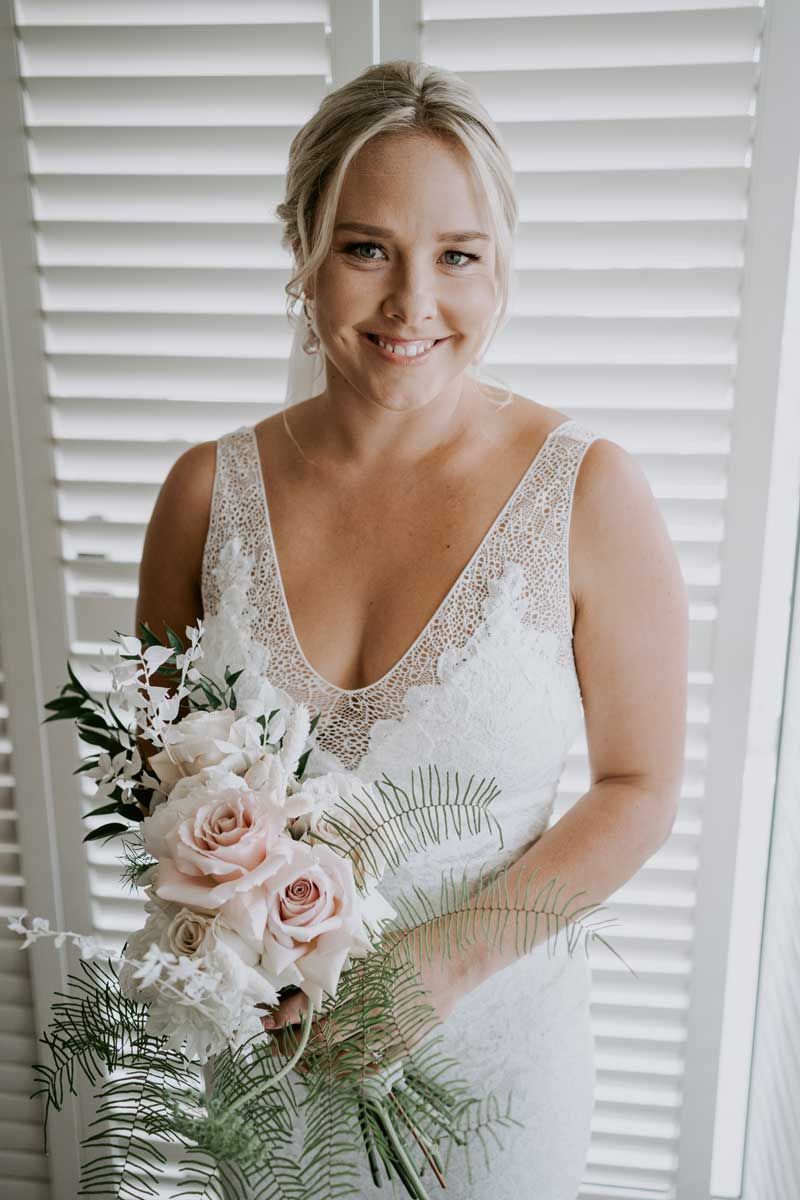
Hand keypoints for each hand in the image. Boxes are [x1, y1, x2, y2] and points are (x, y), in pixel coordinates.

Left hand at [259, 918, 480, 1075]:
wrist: (453, 957)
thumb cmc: (410, 944)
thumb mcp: (370, 947)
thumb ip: (342, 963)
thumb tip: (306, 975)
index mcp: (358, 979)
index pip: (311, 1003)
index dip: (286, 1015)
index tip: (267, 1022)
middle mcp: (371, 1007)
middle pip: (321, 1036)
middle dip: (293, 1044)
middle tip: (277, 1045)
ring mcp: (389, 1030)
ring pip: (343, 1058)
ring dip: (317, 1063)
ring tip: (302, 1062)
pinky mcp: (404, 1045)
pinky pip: (371, 1068)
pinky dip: (349, 1071)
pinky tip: (336, 1069)